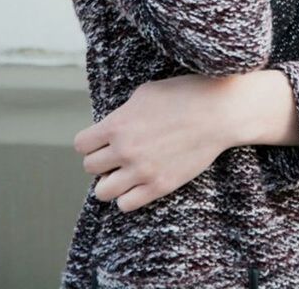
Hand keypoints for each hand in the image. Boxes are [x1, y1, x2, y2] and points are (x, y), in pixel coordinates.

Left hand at [73, 74, 235, 211]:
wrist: (217, 112)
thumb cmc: (183, 95)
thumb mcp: (145, 93)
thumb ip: (122, 113)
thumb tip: (111, 127)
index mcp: (118, 124)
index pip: (81, 144)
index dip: (91, 141)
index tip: (103, 139)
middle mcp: (125, 150)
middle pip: (90, 167)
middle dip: (101, 159)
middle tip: (117, 154)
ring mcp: (142, 171)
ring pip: (102, 192)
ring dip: (111, 181)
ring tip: (125, 171)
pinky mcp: (159, 186)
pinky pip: (126, 205)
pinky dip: (128, 196)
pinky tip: (139, 182)